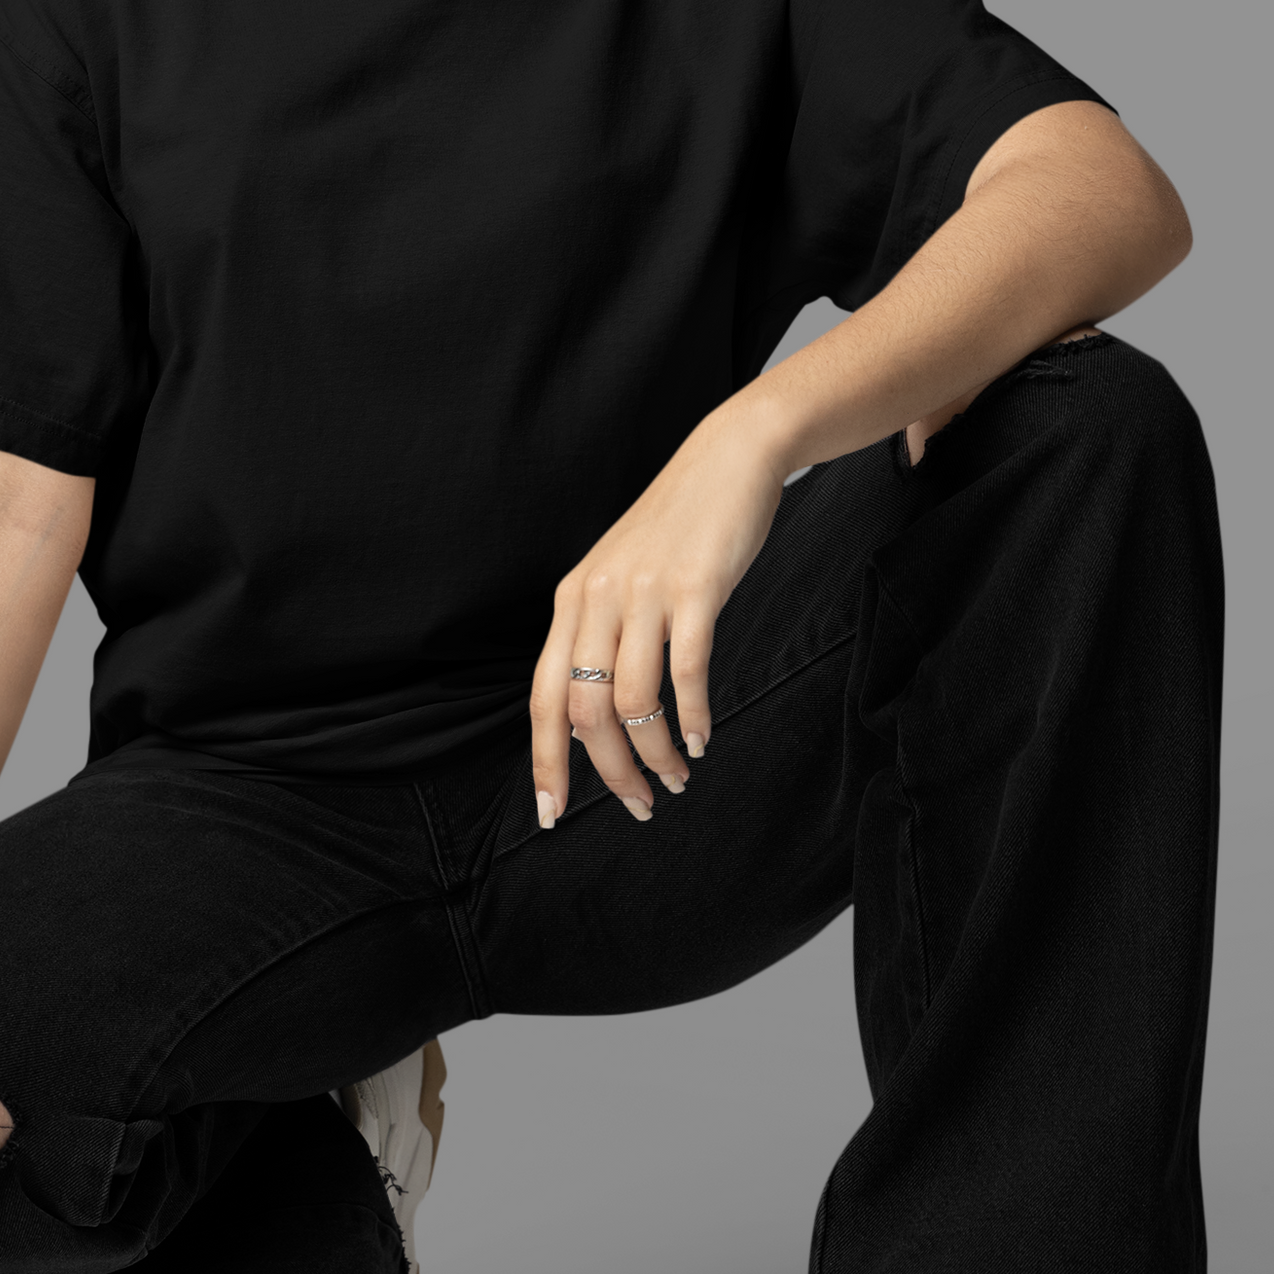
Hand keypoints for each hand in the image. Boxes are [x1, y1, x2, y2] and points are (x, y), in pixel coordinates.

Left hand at [530, 390, 789, 826]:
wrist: (728, 459)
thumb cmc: (677, 530)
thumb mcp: (620, 578)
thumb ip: (600, 639)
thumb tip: (593, 725)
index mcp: (572, 601)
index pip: (545, 698)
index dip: (545, 762)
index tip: (552, 814)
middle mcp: (598, 598)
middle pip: (585, 711)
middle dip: (609, 772)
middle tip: (640, 806)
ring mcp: (645, 593)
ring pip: (634, 701)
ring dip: (655, 754)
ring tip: (677, 779)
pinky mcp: (695, 588)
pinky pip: (686, 670)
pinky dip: (691, 717)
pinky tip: (701, 740)